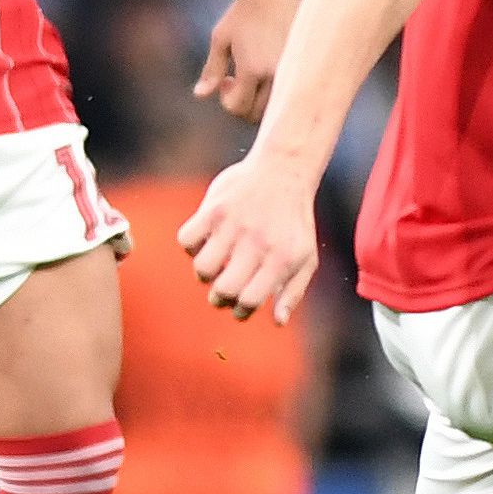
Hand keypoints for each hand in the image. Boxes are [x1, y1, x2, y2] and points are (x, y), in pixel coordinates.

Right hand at [180, 157, 325, 322]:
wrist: (285, 171)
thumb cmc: (294, 222)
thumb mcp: (305, 257)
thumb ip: (293, 292)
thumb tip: (277, 322)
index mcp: (280, 259)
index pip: (249, 301)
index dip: (239, 311)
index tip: (239, 305)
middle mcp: (257, 243)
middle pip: (224, 289)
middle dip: (219, 298)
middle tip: (223, 290)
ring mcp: (234, 225)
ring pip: (202, 268)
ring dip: (205, 274)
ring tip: (215, 264)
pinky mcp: (214, 208)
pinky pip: (187, 240)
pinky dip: (191, 247)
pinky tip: (206, 242)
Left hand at [195, 0, 297, 119]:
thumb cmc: (243, 12)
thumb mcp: (221, 38)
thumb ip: (212, 69)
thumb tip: (200, 95)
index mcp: (253, 68)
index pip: (239, 107)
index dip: (227, 100)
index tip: (226, 81)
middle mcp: (275, 73)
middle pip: (259, 113)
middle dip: (243, 105)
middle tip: (237, 81)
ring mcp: (292, 69)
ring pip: (277, 106)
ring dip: (261, 100)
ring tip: (254, 78)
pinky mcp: (303, 64)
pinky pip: (290, 91)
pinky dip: (278, 91)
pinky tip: (269, 71)